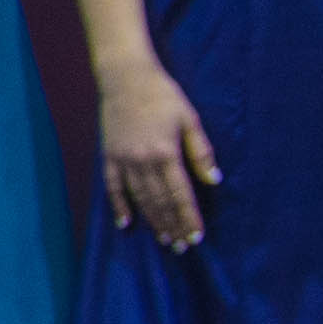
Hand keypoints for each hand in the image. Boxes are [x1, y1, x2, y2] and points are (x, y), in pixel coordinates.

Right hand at [95, 61, 217, 249]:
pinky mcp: (109, 155)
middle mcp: (142, 160)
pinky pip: (113, 186)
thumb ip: (200, 151)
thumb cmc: (163, 95)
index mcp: (165, 152)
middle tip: (182, 246)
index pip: (180, 193)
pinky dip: (119, 206)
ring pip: (139, 198)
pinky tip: (126, 223)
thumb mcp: (189, 119)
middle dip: (173, 224)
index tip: (197, 236)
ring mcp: (123, 159)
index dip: (189, 217)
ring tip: (164, 238)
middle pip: (160, 201)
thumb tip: (213, 180)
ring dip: (152, 220)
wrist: (125, 77)